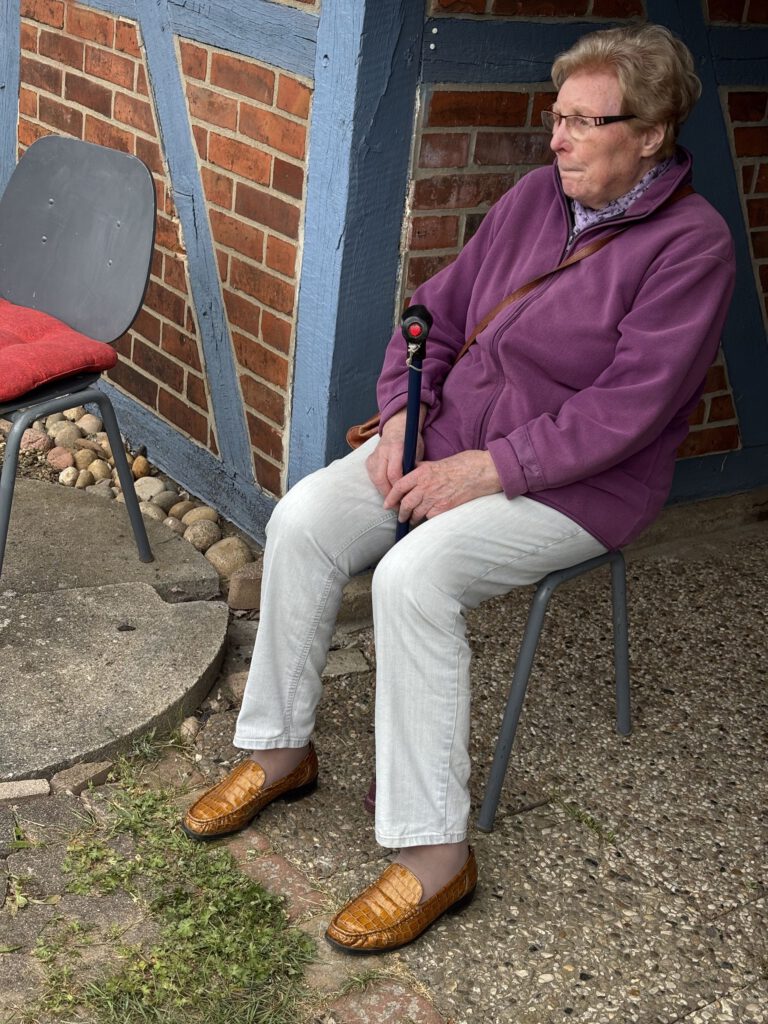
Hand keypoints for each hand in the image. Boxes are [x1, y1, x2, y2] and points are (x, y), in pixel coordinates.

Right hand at [366, 407, 424, 497]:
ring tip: (393, 502)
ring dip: (383, 492)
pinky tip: (387, 492)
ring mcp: (373, 455)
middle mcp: (382, 451)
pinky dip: (379, 486)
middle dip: (389, 495)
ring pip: (375, 480)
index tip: (405, 499)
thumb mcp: (417, 453)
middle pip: (381, 479)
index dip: (398, 489)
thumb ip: (412, 469)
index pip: (393, 474)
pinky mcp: (368, 460)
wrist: (397, 429)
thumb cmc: (411, 443)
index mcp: (396, 447)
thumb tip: (411, 490)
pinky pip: (372, 478)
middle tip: (397, 506)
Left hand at [384, 450, 501, 522]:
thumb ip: (420, 469)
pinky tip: (427, 519)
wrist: (480, 472)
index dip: (390, 497)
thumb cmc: (461, 464)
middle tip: (400, 517)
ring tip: (412, 520)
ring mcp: (434, 498)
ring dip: (412, 518)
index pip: (399, 487)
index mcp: (421, 473)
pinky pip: (429, 518)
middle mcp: (425, 486)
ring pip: (416, 513)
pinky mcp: (444, 508)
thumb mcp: (436, 462)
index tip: (387, 504)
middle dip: (401, 513)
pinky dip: (427, 519)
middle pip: (405, 504)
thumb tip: (409, 472)